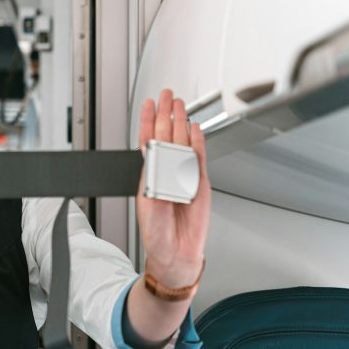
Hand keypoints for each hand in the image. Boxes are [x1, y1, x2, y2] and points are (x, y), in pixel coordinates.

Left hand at [136, 89, 210, 287]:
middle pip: (167, 136)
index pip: (148, 142)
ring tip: (178, 104)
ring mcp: (184, 176)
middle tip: (167, 96)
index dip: (148, 122)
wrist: (175, 252)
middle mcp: (167, 173)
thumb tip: (155, 159)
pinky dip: (198, 143)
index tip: (148, 105)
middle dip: (166, 115)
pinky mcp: (200, 184)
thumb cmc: (157, 233)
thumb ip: (153, 180)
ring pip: (183, 143)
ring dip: (180, 123)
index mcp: (150, 176)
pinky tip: (195, 128)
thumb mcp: (148, 204)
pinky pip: (200, 159)